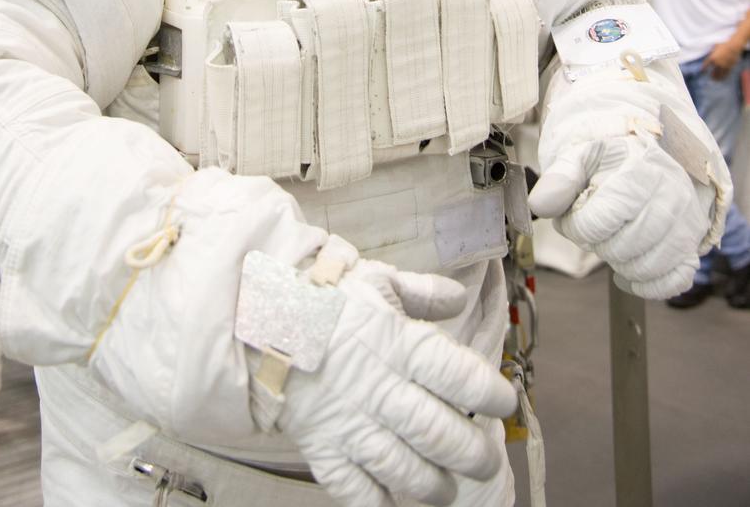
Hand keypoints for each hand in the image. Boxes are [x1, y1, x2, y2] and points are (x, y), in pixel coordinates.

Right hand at [271, 261, 516, 506]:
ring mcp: (351, 423)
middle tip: (485, 460)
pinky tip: (397, 502)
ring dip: (435, 485)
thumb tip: (460, 300)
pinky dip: (381, 504)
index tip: (503, 401)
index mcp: (398, 344)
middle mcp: (380, 388)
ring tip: (447, 487)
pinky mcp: (324, 448)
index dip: (489, 394)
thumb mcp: (378, 281)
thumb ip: (424, 293)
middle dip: (472, 453)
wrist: (261, 317)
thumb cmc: (325, 297)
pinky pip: (357, 491)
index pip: (458, 376)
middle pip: (438, 433)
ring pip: (405, 469)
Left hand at [529, 132, 711, 298]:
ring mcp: (686, 223)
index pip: (600, 221)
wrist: (645, 158)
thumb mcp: (580, 157)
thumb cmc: (610, 161)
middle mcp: (670, 196)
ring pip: (647, 267)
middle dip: (597, 244)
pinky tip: (629, 270)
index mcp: (640, 171)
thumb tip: (540, 205)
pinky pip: (673, 281)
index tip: (573, 217)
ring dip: (619, 263)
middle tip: (593, 228)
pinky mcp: (692, 245)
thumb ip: (558, 180)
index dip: (576, 227)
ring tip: (612, 239)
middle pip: (623, 247)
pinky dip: (647, 284)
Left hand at [703, 40, 741, 79]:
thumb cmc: (723, 46)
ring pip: (719, 75)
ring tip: (715, 80)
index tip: (702, 71)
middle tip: (711, 77)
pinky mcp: (729, 67)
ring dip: (717, 78)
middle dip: (712, 76)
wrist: (733, 47)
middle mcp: (717, 63)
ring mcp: (723, 66)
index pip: (706, 66)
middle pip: (713, 72)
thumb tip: (708, 55)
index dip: (703, 69)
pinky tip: (722, 78)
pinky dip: (723, 77)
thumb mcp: (715, 47)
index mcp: (712, 58)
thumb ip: (711, 52)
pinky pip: (725, 74)